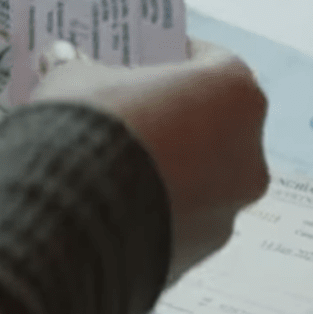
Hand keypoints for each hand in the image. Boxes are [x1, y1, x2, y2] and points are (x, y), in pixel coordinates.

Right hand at [31, 39, 269, 283]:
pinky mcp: (201, 254)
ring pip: (200, 179)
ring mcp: (229, 210)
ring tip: (111, 164)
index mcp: (235, 92)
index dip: (174, 58)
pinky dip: (154, 210)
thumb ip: (79, 67)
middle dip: (172, 118)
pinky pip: (179, 220)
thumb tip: (64, 60)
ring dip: (165, 169)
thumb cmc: (89, 129)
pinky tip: (110, 203)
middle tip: (127, 112)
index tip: (144, 61)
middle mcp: (248, 152)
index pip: (213, 62)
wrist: (70, 222)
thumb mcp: (75, 79)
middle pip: (212, 124)